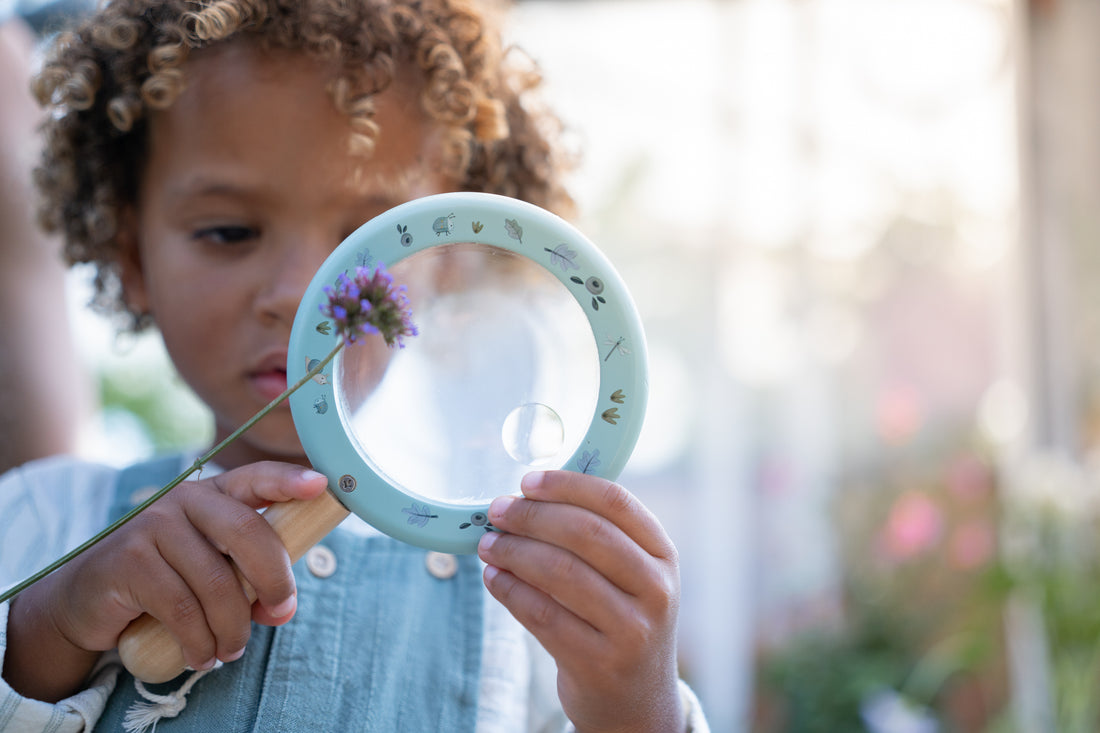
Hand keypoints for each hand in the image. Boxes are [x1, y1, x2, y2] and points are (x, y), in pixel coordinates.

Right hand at [3, 461, 326, 701]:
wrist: (88, 600)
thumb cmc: (168, 580)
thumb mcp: (213, 569)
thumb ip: (251, 579)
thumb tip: (283, 609)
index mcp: (214, 495)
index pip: (257, 478)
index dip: (289, 480)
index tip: (321, 485)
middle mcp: (184, 500)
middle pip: (248, 533)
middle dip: (274, 580)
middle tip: (282, 613)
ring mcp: (153, 525)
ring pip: (217, 582)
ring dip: (233, 628)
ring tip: (230, 650)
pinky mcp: (128, 560)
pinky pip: (181, 608)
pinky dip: (199, 642)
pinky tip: (201, 656)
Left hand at [478, 471, 683, 732]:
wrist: (637, 699)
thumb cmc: (621, 620)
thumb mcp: (631, 577)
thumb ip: (596, 537)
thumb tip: (526, 497)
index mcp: (664, 555)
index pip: (615, 502)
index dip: (566, 485)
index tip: (527, 481)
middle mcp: (656, 589)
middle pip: (586, 533)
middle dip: (532, 517)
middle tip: (498, 511)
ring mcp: (631, 629)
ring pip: (560, 573)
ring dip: (514, 552)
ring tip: (489, 544)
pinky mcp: (599, 662)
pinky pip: (543, 615)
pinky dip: (510, 590)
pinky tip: (494, 578)